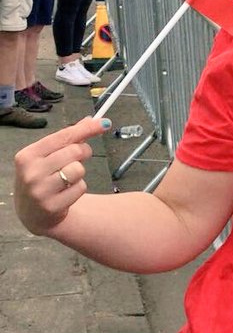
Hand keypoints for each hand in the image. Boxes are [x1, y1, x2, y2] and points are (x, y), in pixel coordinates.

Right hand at [13, 117, 108, 235]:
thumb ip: (68, 138)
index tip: (105, 123)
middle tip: (77, 159)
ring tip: (67, 178)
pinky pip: (80, 188)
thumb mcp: (48, 156)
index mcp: (28, 155)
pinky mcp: (52, 206)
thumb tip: (91, 119)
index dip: (86, 128)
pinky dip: (78, 188)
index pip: (63, 136)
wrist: (32, 212)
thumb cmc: (44, 177)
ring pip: (78, 170)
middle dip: (83, 153)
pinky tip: (66, 193)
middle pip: (74, 151)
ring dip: (79, 173)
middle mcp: (31, 172)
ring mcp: (40, 191)